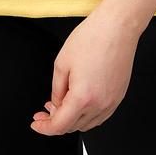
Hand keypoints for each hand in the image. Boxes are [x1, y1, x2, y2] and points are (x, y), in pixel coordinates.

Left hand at [30, 6, 138, 134]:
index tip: (36, 123)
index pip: (59, 126)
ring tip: (62, 102)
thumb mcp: (62, 62)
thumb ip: (56, 89)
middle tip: (45, 109)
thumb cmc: (93, 37)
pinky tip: (79, 101)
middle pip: (73, 127)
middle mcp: (100, 104)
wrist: (118, 26)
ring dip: (72, 118)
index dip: (44, 128)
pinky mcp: (119, 96)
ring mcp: (111, 102)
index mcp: (83, 97)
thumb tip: (56, 104)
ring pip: (86, 124)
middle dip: (56, 121)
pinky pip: (100, 116)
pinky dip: (86, 114)